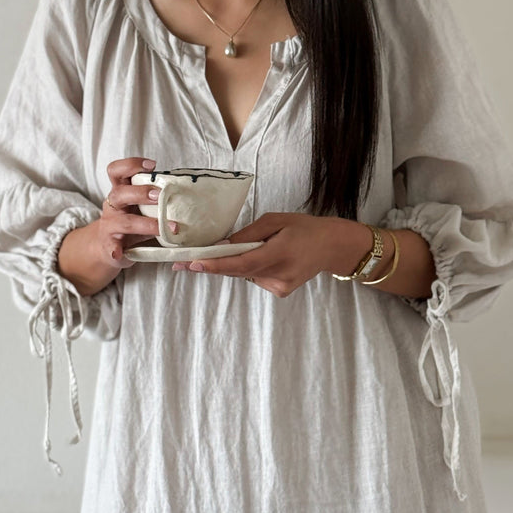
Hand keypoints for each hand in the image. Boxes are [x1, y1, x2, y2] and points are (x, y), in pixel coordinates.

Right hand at [100, 157, 176, 266]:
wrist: (107, 246)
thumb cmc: (132, 221)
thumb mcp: (140, 206)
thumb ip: (154, 197)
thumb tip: (187, 190)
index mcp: (121, 191)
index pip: (117, 171)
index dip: (132, 165)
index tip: (153, 166)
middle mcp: (113, 205)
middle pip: (121, 193)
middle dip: (141, 192)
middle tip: (160, 195)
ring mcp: (110, 225)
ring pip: (124, 222)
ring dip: (146, 224)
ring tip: (167, 229)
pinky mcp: (110, 245)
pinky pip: (111, 247)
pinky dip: (115, 250)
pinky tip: (120, 252)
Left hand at [174, 212, 342, 297]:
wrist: (331, 246)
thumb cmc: (304, 228)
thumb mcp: (275, 220)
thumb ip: (249, 234)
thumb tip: (223, 244)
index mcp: (279, 253)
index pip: (241, 263)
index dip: (216, 265)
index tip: (193, 264)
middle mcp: (278, 275)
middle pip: (237, 271)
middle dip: (212, 265)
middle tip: (181, 262)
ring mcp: (279, 286)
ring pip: (245, 274)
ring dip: (236, 263)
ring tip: (250, 248)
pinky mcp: (280, 291)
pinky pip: (254, 277)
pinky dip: (250, 267)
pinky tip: (266, 257)